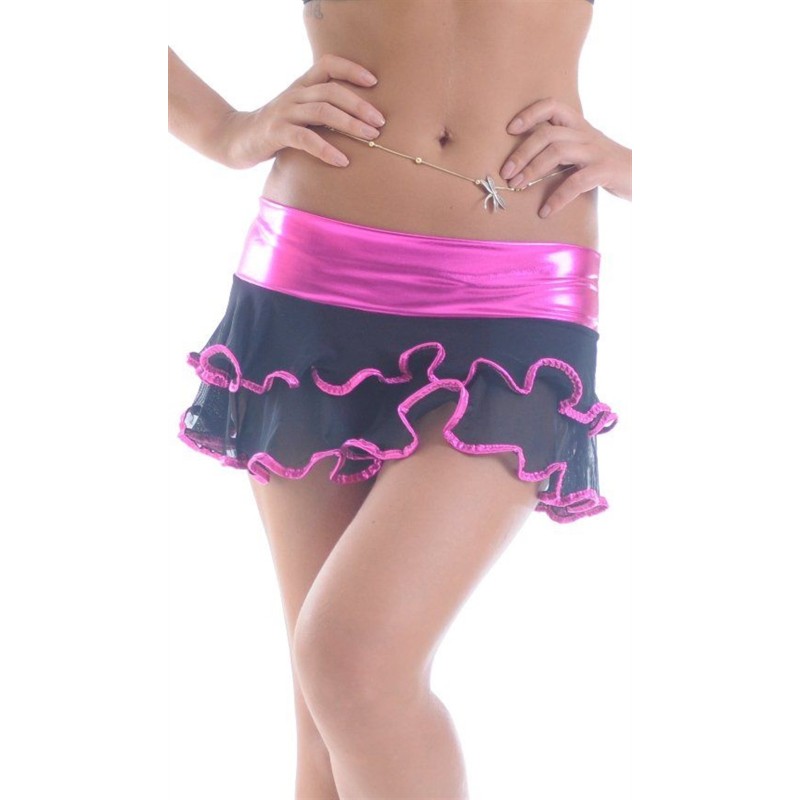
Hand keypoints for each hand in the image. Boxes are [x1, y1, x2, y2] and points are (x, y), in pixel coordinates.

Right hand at [219, 53, 385, 168]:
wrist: (237, 139)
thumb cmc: (276, 130)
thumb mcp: (299, 113)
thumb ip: (321, 111)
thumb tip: (359, 121)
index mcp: (302, 85)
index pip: (328, 64)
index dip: (352, 69)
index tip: (374, 82)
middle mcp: (295, 94)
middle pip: (332, 91)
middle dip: (360, 106)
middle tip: (381, 122)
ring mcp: (285, 112)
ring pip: (323, 111)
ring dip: (350, 124)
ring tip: (370, 137)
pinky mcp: (276, 133)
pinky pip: (306, 139)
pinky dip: (327, 150)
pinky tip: (342, 161)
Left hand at [500, 97, 631, 217]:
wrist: (648, 177)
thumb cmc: (609, 169)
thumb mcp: (584, 154)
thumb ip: (561, 153)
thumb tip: (526, 166)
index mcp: (579, 127)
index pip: (553, 106)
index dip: (530, 113)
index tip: (510, 129)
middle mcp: (586, 134)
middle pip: (547, 133)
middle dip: (522, 152)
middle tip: (506, 173)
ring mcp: (596, 151)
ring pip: (557, 152)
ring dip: (533, 170)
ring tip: (517, 187)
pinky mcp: (605, 170)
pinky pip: (575, 182)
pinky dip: (557, 198)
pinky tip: (546, 211)